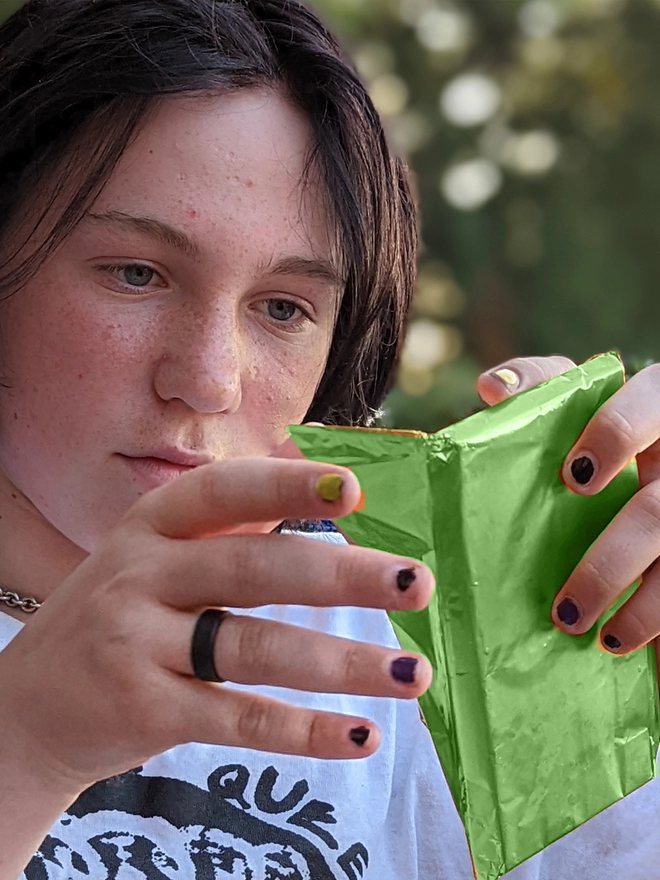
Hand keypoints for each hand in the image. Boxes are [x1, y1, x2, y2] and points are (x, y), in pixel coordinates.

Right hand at [0, 455, 433, 797]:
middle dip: (343, 575)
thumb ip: (230, 523)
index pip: (226, 491)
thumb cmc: (121, 615)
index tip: (355, 488)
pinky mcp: (144, 710)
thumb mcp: (156, 553)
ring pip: (256, 649)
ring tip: (412, 672)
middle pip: (255, 569)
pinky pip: (238, 719)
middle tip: (416, 582)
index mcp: (153, 524)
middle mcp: (142, 574)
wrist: (28, 705)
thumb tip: (324, 481)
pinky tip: (360, 735)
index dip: (289, 486)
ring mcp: (138, 643)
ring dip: (341, 662)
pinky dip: (304, 731)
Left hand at [478, 356, 659, 672]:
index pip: (654, 398)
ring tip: (586, 634)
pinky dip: (653, 624)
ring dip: (642, 607)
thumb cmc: (594, 443)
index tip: (573, 477)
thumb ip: (540, 388)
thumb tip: (494, 389)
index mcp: (658, 411)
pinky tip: (620, 644)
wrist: (630, 502)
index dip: (618, 433)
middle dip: (613, 558)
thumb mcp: (573, 411)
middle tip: (565, 603)